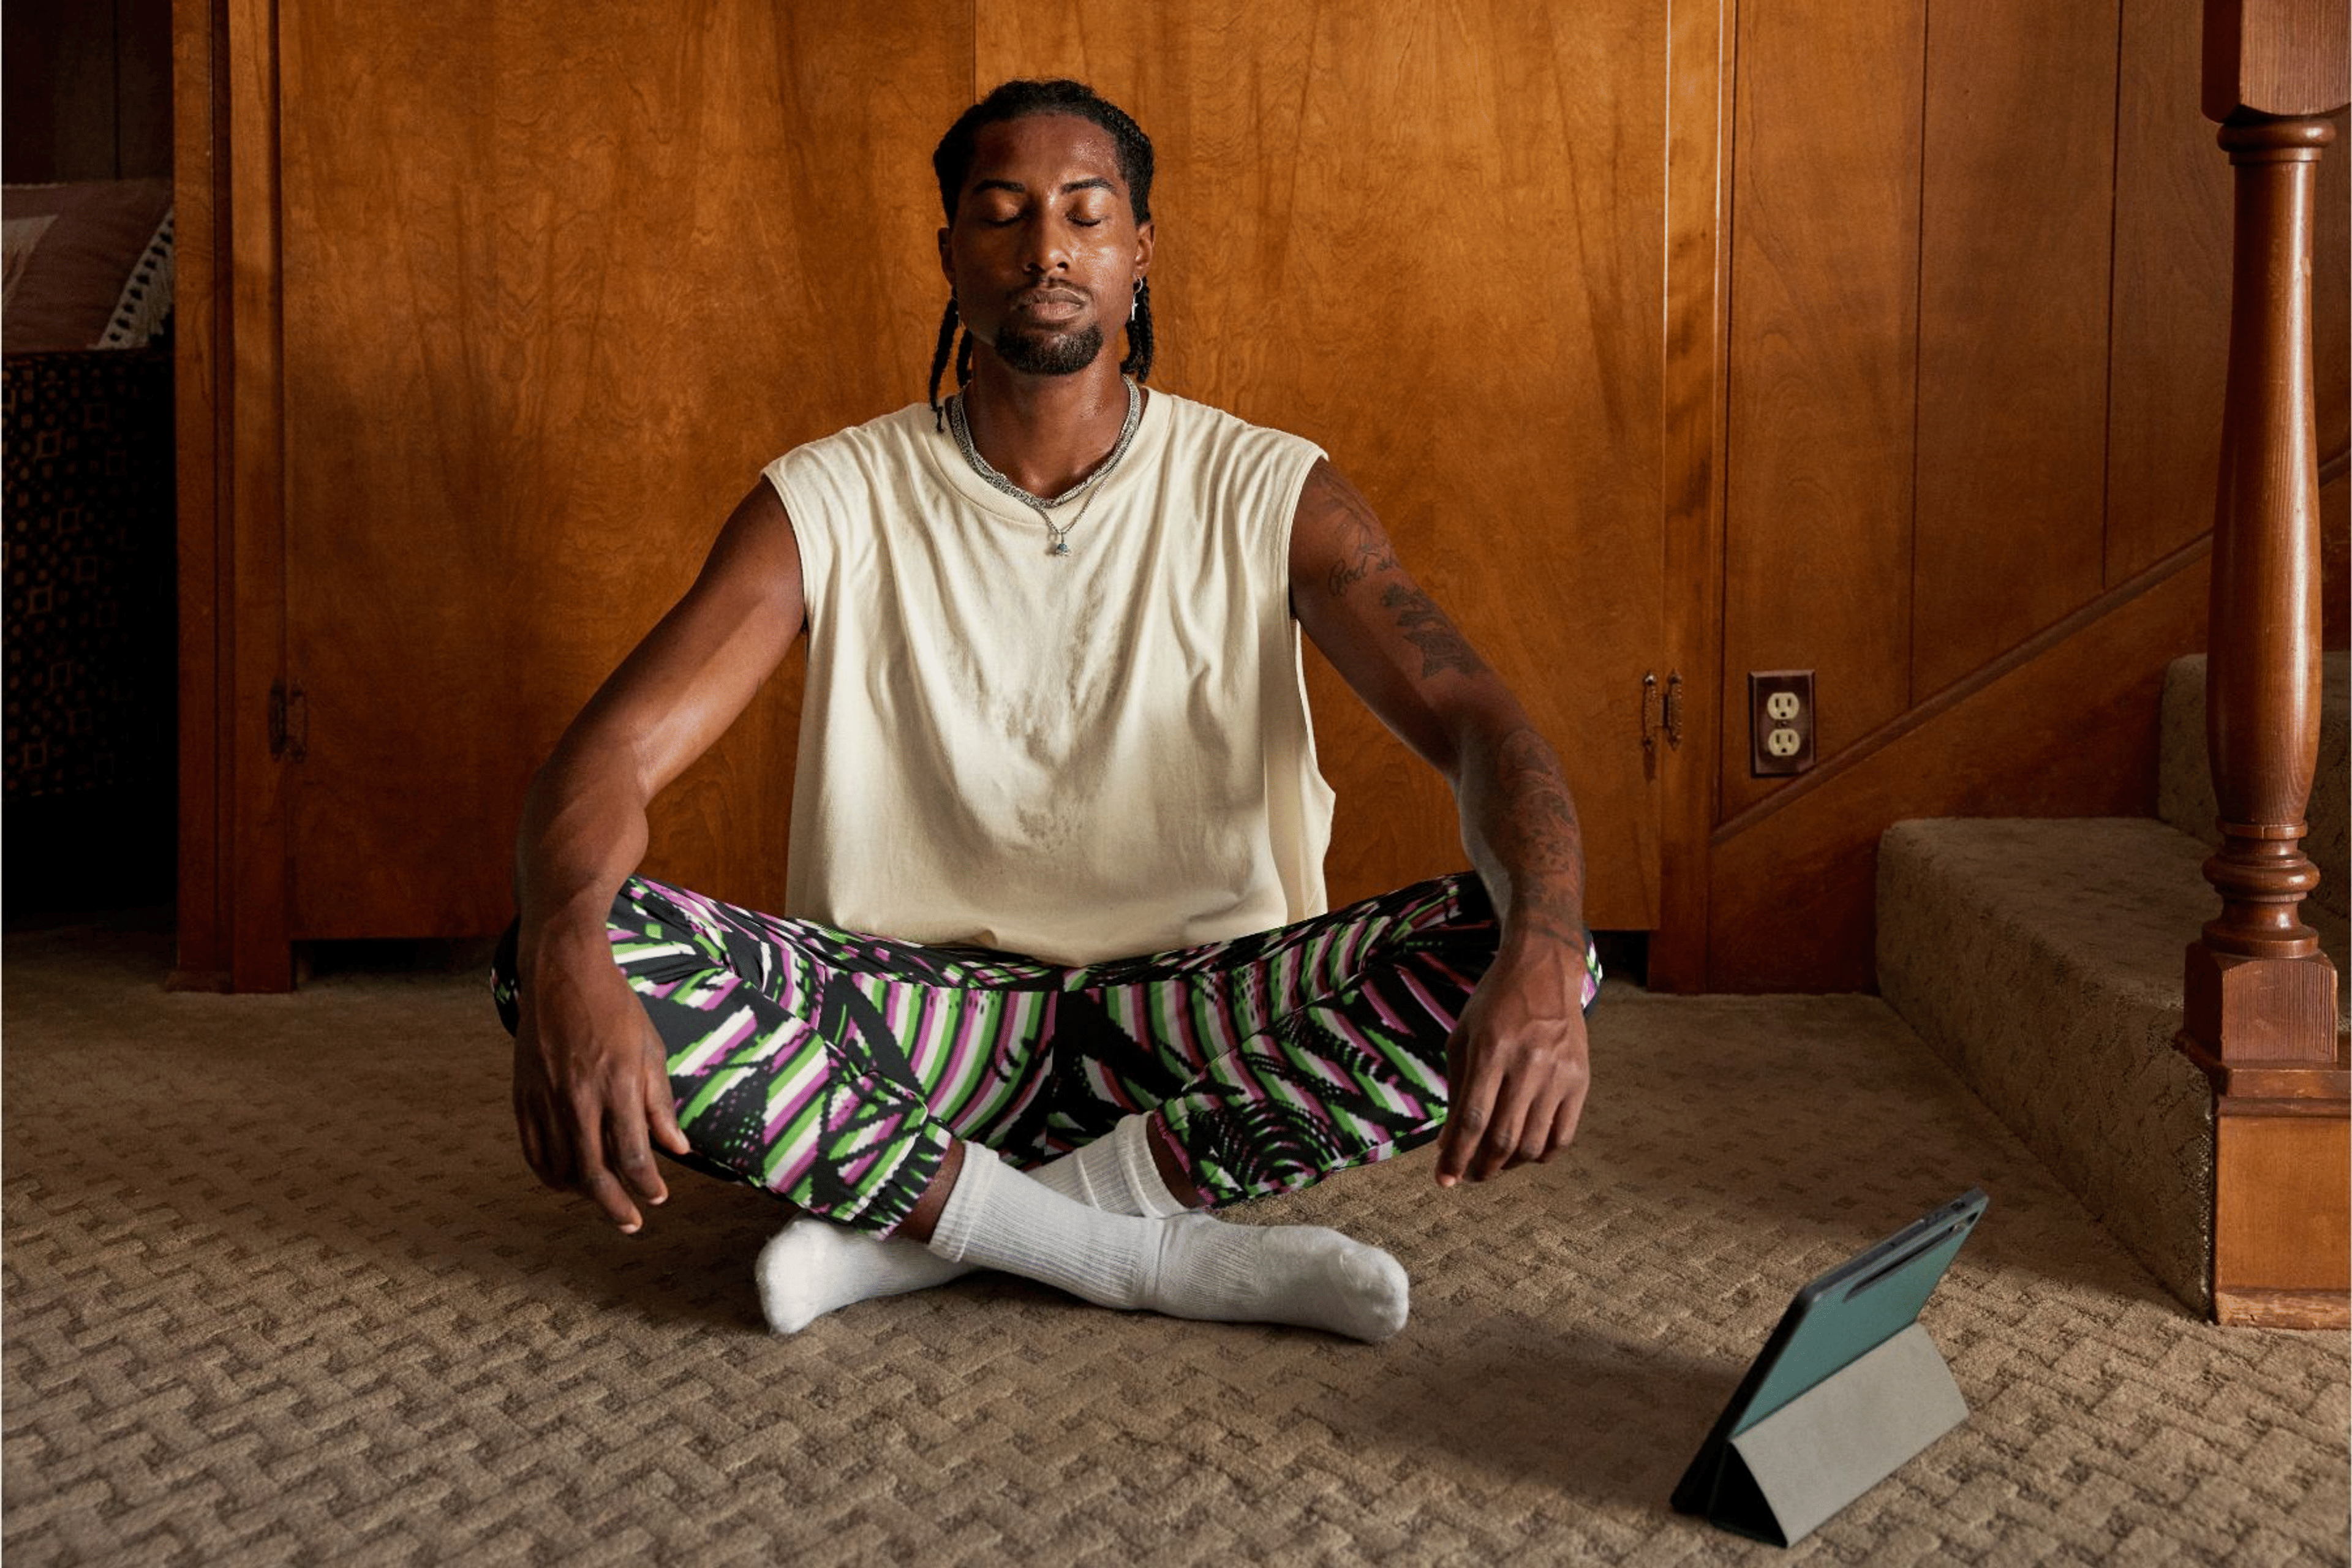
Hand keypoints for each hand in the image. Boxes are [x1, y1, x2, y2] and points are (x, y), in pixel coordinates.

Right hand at [510, 927, 691, 1231]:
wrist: (561, 973)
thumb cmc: (614, 1008)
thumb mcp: (650, 1049)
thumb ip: (660, 1103)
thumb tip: (679, 1149)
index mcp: (617, 1084)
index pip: (633, 1154)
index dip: (647, 1184)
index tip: (659, 1197)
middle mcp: (578, 1096)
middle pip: (595, 1172)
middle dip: (616, 1206)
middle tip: (632, 1224)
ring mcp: (545, 1097)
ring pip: (561, 1168)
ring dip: (584, 1194)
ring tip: (605, 1201)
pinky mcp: (523, 1095)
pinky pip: (533, 1150)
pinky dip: (550, 1174)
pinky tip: (567, 1181)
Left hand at [1435, 936, 1590, 1185]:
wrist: (1544, 971)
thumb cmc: (1493, 1004)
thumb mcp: (1463, 1038)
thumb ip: (1457, 1091)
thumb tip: (1448, 1144)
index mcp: (1492, 1051)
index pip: (1472, 1120)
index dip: (1456, 1157)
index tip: (1443, 1180)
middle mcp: (1528, 1065)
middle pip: (1503, 1139)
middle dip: (1481, 1168)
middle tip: (1467, 1176)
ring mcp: (1559, 1074)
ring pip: (1534, 1144)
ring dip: (1508, 1166)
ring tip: (1493, 1166)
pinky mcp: (1581, 1080)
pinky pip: (1563, 1135)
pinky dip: (1541, 1155)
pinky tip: (1525, 1153)